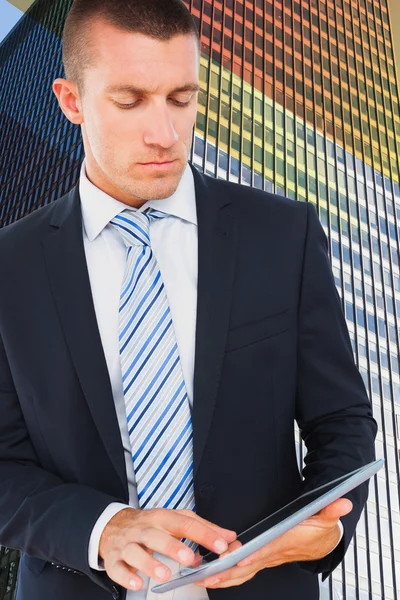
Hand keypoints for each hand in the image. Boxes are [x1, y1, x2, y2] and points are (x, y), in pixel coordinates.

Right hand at [98, 507, 236, 590]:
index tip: (221, 546)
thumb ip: (203, 528)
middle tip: (190, 558)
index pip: (184, 523)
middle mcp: (144, 529)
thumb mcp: (176, 520)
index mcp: (162, 518)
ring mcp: (127, 544)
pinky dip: (127, 576)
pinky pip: (117, 568)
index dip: (203, 534)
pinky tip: (138, 582)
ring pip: (136, 552)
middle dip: (173, 546)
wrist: (113, 526)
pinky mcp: (114, 560)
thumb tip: (229, 537)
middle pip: (156, 535)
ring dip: (150, 563)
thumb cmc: (151, 524)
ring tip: (165, 574)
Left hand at [195, 497, 351, 588]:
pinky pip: (244, 572)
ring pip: (244, 572)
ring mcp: (267, 559)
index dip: (255, 553)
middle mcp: (274, 554)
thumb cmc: (321, 530)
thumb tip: (342, 503)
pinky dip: (228, 576)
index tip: (240, 556)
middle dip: (230, 570)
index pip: (269, 547)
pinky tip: (213, 578)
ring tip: (203, 578)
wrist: (323, 544)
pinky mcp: (263, 561)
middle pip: (250, 564)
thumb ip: (332, 509)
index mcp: (286, 541)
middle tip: (210, 573)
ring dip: (224, 576)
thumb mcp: (328, 516)